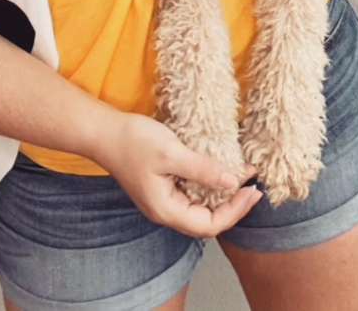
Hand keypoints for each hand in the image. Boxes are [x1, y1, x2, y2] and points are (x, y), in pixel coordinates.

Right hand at [99, 112, 260, 236]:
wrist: (104, 132)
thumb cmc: (133, 142)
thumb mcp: (173, 153)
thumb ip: (203, 169)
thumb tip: (234, 181)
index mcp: (166, 210)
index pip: (209, 224)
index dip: (235, 210)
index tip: (253, 190)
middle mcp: (165, 210)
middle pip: (207, 220)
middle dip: (233, 205)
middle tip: (253, 186)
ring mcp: (163, 199)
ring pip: (200, 206)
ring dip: (223, 194)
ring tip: (242, 177)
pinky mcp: (163, 185)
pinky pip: (192, 193)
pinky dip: (210, 184)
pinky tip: (220, 169)